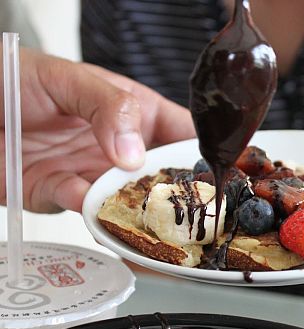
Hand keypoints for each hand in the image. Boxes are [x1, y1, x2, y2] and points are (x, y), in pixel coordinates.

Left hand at [0, 49, 195, 212]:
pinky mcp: (61, 193)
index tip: (223, 169)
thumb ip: (111, 107)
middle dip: (181, 192)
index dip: (206, 151)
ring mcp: (94, 173)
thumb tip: (134, 153)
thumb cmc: (17, 76)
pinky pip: (85, 210)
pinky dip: (94, 214)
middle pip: (164, 175)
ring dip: (141, 210)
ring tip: (153, 216)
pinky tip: (95, 204)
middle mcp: (121, 147)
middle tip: (196, 207)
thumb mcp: (72, 79)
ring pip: (130, 200)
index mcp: (136, 113)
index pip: (183, 133)